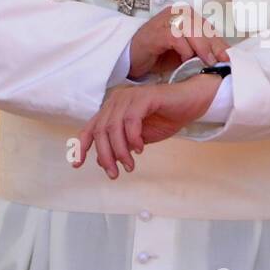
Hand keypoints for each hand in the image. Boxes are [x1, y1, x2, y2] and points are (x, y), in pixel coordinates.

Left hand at [74, 75, 221, 178]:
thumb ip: (121, 145)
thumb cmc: (166, 117)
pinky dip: (133, 137)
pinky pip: (131, 119)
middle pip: (100, 131)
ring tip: (130, 165)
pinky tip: (140, 148)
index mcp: (112, 109)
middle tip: (114, 173)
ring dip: (119, 150)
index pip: (90, 128)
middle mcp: (117, 100)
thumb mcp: (138, 138)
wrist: (191, 103)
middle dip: (106, 155)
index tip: (77, 165)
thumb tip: (102, 160)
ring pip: (113, 127)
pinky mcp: (145, 97)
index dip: (81, 146)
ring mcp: (130, 96)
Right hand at [129, 4, 230, 78]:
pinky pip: (174, 37)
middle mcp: (176, 14)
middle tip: (220, 61)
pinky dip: (183, 48)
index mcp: (186, 16)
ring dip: (201, 46)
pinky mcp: (155, 32)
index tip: (229, 57)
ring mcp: (164, 21)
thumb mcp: (185, 53)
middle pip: (201, 26)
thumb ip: (201, 51)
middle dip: (214, 45)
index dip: (220, 43)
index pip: (208, 27)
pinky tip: (186, 59)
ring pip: (190, 28)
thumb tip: (222, 59)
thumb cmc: (157, 55)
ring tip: (207, 62)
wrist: (130, 58)